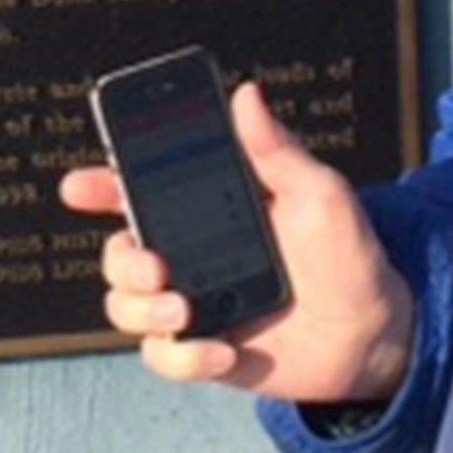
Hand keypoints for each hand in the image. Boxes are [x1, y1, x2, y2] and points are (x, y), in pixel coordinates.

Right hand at [59, 81, 414, 403]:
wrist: (373, 334)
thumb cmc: (349, 253)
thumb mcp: (320, 194)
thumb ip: (278, 151)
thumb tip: (246, 94)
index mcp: (213, 208)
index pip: (143, 190)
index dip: (102, 185)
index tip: (79, 186)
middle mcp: (191, 254)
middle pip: (119, 252)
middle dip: (121, 258)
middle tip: (155, 265)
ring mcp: (192, 303)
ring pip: (124, 305)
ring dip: (141, 309)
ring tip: (184, 310)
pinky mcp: (204, 350)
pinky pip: (162, 357)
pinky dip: (183, 356)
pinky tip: (223, 349)